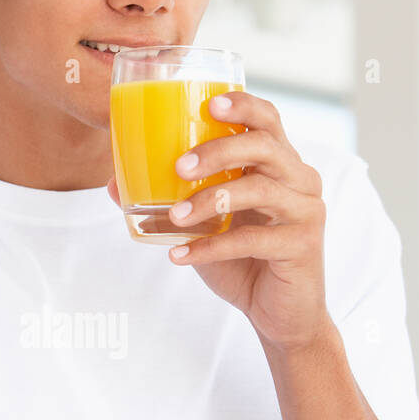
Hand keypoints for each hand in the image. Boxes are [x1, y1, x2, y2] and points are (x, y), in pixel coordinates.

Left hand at [107, 91, 330, 352]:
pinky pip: (252, 239)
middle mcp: (300, 180)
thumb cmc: (243, 262)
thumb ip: (169, 202)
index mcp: (280, 165)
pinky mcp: (302, 245)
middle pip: (264, 146)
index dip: (243, 105)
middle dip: (219, 151)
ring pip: (259, 190)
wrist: (280, 316)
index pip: (268, 120)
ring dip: (210, 200)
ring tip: (175, 216)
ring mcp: (306, 212)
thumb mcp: (203, 227)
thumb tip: (112, 185)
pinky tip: (180, 255)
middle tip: (179, 166)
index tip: (209, 103)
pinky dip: (211, 247)